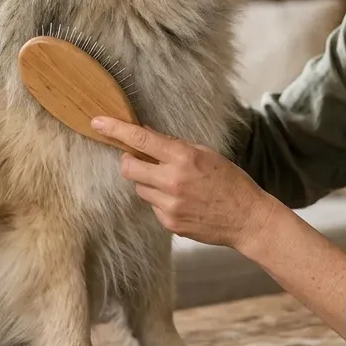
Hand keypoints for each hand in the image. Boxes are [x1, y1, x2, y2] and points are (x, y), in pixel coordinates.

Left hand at [91, 116, 279, 250]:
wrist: (247, 218)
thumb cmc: (230, 181)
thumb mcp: (205, 153)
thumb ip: (174, 145)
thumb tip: (146, 133)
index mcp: (183, 157)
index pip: (140, 138)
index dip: (115, 129)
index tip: (98, 122)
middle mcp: (172, 181)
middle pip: (128, 167)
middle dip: (130, 160)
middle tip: (142, 159)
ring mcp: (169, 205)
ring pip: (139, 188)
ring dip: (148, 182)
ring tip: (174, 184)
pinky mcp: (169, 223)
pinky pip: (152, 206)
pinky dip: (160, 201)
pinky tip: (182, 201)